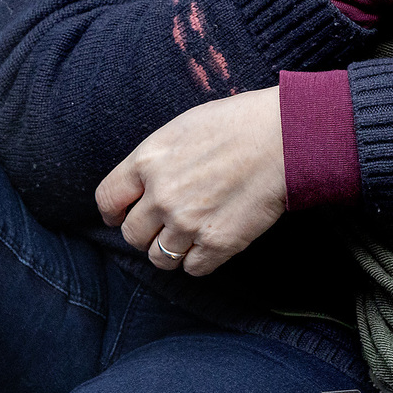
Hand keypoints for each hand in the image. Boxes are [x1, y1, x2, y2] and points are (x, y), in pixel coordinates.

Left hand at [95, 86, 285, 276]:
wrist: (284, 137)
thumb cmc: (239, 123)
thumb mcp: (183, 128)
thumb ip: (157, 158)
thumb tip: (144, 183)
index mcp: (148, 160)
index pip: (108, 199)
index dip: (114, 212)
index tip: (121, 216)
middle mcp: (161, 195)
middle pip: (132, 235)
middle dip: (145, 233)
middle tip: (163, 226)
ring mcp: (188, 222)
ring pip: (159, 258)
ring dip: (170, 251)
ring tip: (188, 236)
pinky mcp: (217, 243)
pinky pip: (192, 269)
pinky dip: (198, 260)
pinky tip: (211, 242)